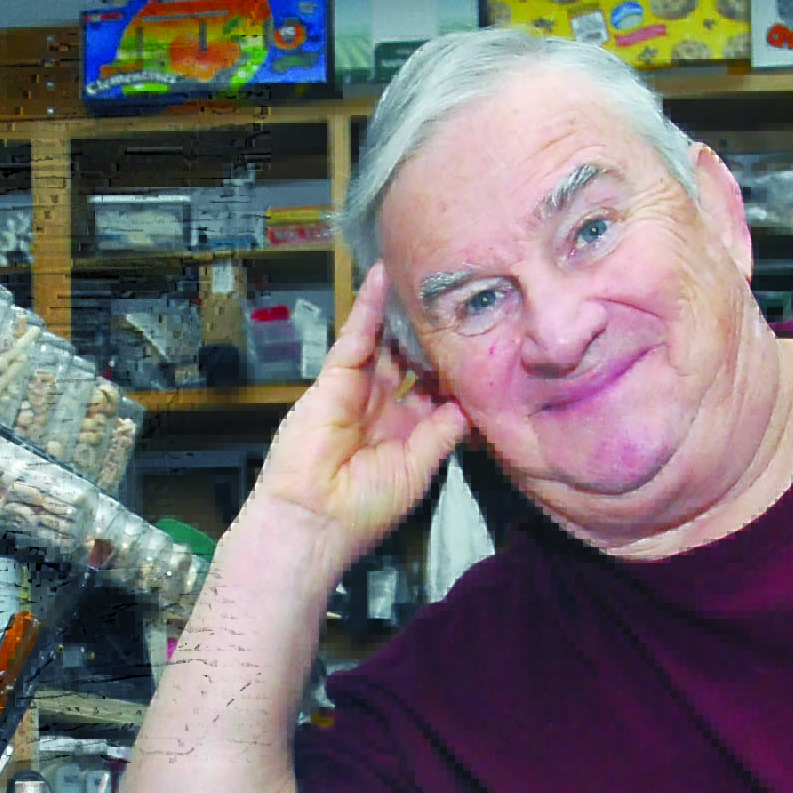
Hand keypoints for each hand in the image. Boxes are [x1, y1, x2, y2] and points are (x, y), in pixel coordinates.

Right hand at [247, 264, 469, 562]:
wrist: (313, 519)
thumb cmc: (367, 507)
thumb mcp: (418, 469)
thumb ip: (442, 431)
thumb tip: (468, 400)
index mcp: (407, 436)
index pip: (434, 391)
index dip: (452, 368)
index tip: (479, 340)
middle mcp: (384, 410)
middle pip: (411, 362)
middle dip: (428, 337)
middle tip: (455, 300)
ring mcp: (358, 393)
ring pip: (384, 344)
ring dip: (399, 313)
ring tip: (420, 273)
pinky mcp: (333, 380)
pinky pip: (356, 338)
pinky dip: (368, 308)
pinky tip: (382, 278)